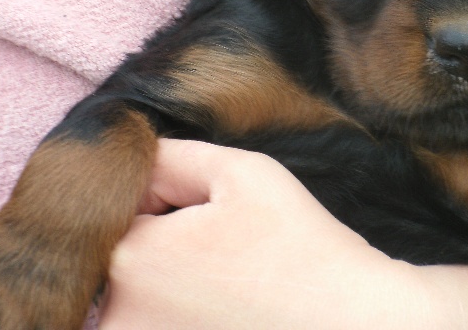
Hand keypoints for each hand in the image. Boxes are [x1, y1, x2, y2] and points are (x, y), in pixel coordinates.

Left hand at [99, 139, 467, 329]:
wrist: (349, 320)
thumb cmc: (301, 245)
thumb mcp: (244, 172)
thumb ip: (173, 155)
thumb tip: (134, 157)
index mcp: (133, 254)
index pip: (118, 206)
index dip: (163, 197)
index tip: (207, 208)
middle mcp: (120, 314)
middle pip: (122, 254)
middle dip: (162, 239)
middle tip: (224, 243)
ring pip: (137, 294)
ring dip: (169, 277)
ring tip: (230, 276)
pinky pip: (157, 321)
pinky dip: (182, 311)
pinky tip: (229, 304)